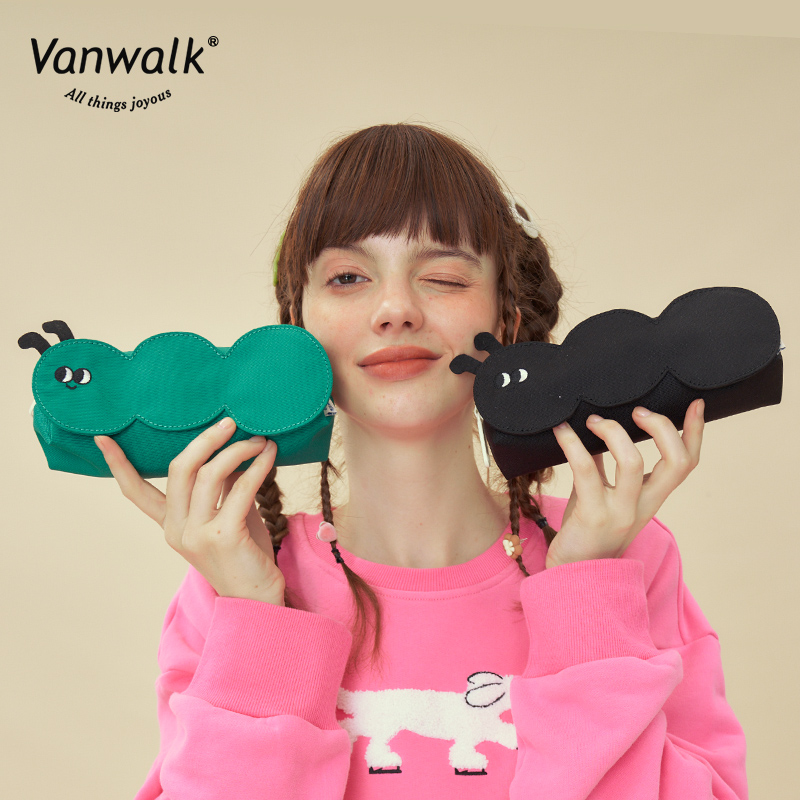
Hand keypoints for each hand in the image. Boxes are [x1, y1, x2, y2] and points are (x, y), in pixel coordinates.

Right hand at [94, 418, 285, 603]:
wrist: (257, 600)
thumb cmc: (244, 555)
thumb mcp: (227, 515)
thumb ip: (221, 486)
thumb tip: (229, 448)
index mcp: (170, 525)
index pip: (136, 492)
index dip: (119, 465)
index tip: (103, 438)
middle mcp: (177, 530)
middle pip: (180, 469)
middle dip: (205, 440)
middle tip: (229, 422)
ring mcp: (197, 535)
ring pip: (210, 474)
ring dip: (238, 450)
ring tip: (259, 440)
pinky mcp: (224, 536)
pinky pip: (241, 488)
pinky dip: (257, 467)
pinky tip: (269, 456)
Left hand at [546, 399, 704, 568]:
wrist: (570, 572)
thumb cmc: (586, 527)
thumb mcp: (603, 492)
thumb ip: (606, 463)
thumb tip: (601, 426)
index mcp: (651, 498)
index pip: (686, 464)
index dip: (695, 433)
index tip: (695, 404)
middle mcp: (643, 506)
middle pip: (676, 463)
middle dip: (663, 428)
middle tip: (638, 411)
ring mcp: (620, 512)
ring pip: (633, 463)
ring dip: (614, 432)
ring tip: (592, 420)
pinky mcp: (592, 514)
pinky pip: (586, 470)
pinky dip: (572, 444)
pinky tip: (561, 431)